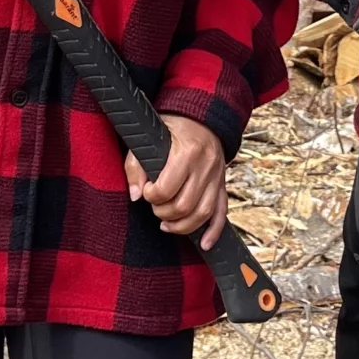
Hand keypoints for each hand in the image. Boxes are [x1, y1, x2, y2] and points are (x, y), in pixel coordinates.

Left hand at [126, 115, 228, 249]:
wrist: (201, 115)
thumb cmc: (171, 126)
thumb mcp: (149, 138)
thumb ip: (136, 165)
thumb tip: (136, 196)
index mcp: (187, 152)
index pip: (166, 188)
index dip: (152, 196)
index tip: (146, 190)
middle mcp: (206, 166)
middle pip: (185, 205)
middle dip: (164, 212)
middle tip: (155, 206)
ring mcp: (217, 176)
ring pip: (203, 213)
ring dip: (182, 226)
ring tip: (166, 224)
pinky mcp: (222, 184)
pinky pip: (222, 212)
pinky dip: (214, 231)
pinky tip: (204, 243)